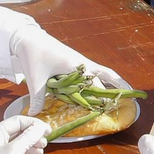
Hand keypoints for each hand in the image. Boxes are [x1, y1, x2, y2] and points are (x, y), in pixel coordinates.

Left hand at [0, 115, 48, 153]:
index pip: (17, 121)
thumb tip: (40, 127)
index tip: (47, 130)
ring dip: (30, 148)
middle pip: (18, 133)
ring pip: (17, 146)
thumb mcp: (14, 151)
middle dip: (33, 136)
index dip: (34, 124)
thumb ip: (28, 137)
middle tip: (44, 143)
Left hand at [10, 27, 124, 113]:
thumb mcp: (36, 78)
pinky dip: (101, 80)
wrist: (30, 38)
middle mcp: (83, 64)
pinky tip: (100, 88)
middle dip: (113, 92)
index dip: (106, 96)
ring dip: (112, 83)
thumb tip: (35, 115)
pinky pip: (94, 72)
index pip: (97, 84)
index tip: (115, 105)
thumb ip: (38, 97)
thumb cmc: (34, 55)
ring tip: (124, 93)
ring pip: (102, 73)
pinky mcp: (76, 63)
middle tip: (123, 104)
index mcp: (76, 66)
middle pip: (103, 80)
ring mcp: (81, 62)